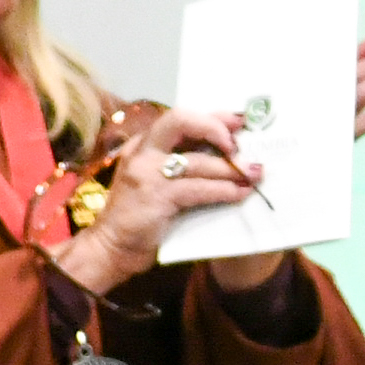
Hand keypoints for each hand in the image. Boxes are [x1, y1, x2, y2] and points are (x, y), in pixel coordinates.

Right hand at [62, 102, 261, 296]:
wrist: (110, 248)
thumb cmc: (140, 215)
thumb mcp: (157, 180)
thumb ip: (182, 163)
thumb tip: (229, 153)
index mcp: (143, 144)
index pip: (180, 117)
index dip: (213, 117)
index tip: (239, 121)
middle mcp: (142, 151)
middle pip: (180, 120)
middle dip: (216, 128)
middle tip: (239, 146)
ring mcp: (146, 172)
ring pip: (198, 161)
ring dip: (231, 167)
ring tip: (254, 173)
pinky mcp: (155, 196)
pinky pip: (198, 188)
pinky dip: (224, 190)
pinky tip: (240, 193)